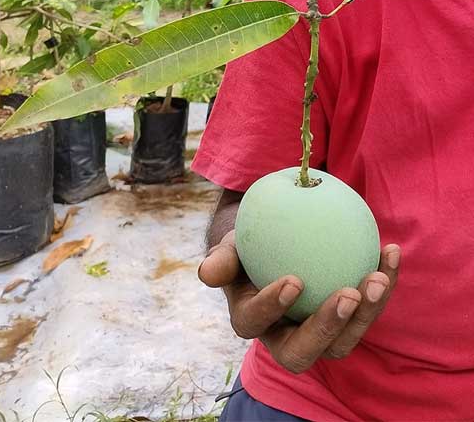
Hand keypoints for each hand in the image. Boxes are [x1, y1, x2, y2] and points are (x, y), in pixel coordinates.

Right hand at [198, 230, 399, 373]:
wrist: (274, 245)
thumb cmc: (249, 246)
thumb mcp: (231, 248)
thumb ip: (221, 260)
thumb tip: (207, 274)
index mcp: (251, 319)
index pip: (255, 322)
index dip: (272, 307)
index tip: (293, 280)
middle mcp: (284, 335)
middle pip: (303, 351)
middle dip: (327, 328)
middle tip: (347, 293)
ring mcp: (318, 332)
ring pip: (343, 340)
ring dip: (365, 312)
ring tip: (378, 276)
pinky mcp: (346, 318)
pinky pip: (367, 308)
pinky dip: (384, 283)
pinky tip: (390, 252)